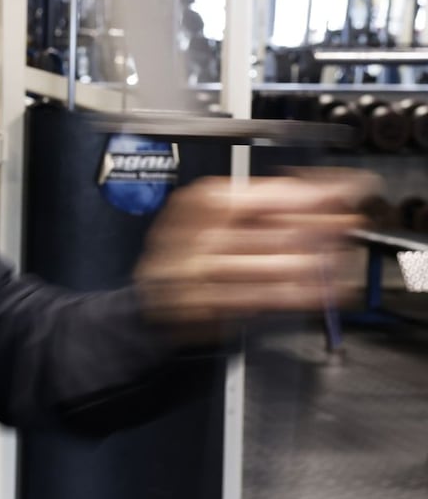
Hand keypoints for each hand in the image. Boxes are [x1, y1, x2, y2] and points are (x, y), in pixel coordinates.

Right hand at [134, 173, 373, 342]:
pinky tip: (322, 289)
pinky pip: (265, 299)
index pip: (271, 194)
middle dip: (324, 230)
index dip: (316, 194)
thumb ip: (261, 199)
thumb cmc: (184, 247)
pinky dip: (300, 295)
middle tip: (348, 226)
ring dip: (317, 264)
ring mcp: (202, 275)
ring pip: (277, 267)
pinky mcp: (210, 307)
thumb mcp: (211, 207)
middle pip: (279, 231)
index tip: (346, 191)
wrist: (148, 296)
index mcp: (202, 203)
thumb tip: (321, 193)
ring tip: (340, 257)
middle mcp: (200, 237)